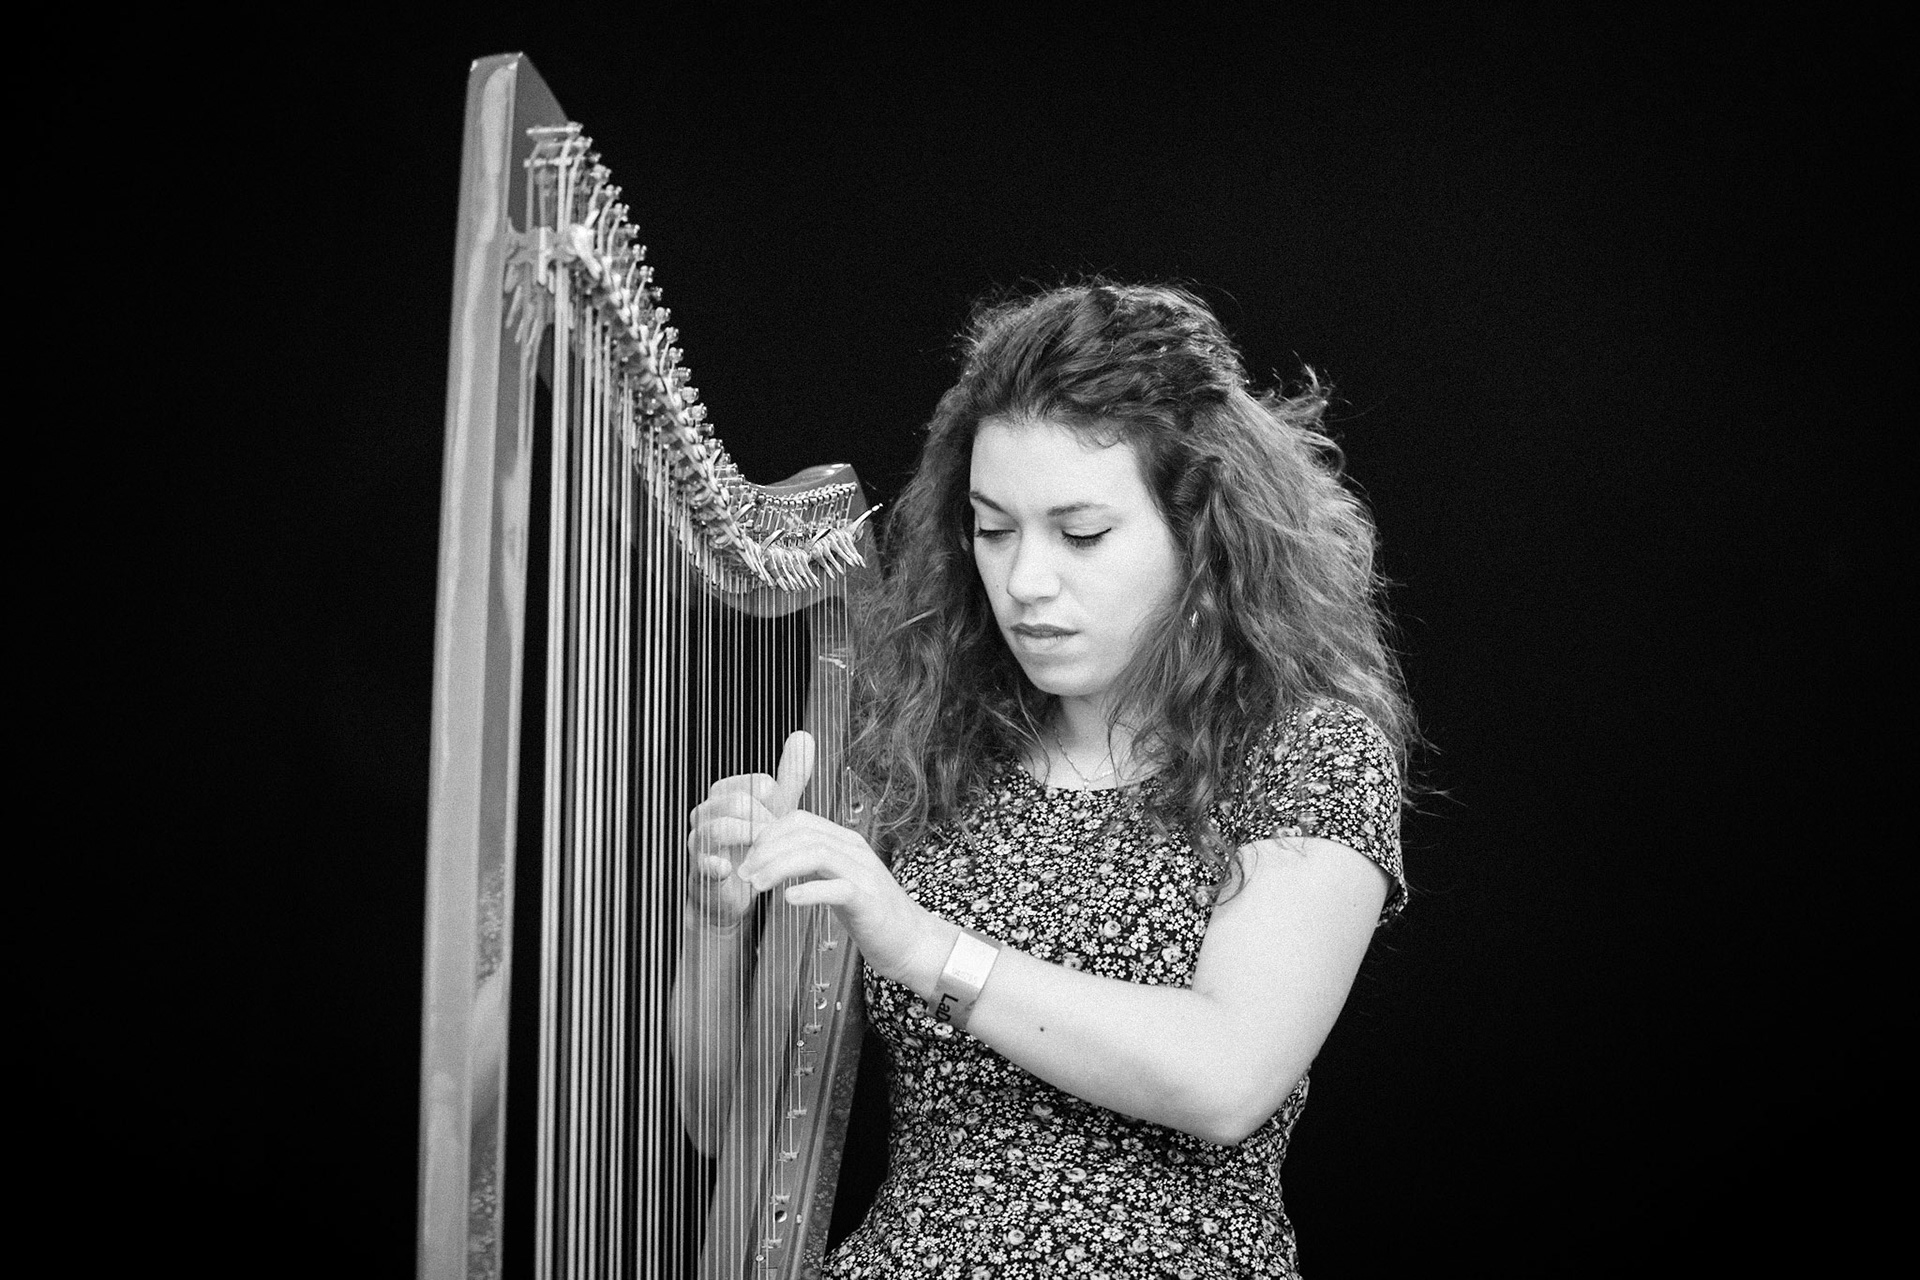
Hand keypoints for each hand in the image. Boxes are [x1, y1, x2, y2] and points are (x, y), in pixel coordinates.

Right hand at [684, 730, 814, 930]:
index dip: (778, 805)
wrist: (735, 889)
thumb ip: (790, 776)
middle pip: (738, 803)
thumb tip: (804, 735)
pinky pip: (702, 863)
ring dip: (748, 842)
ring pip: (718, 829)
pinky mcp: (698, 871)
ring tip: (762, 855)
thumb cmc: (753, 843)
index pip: (758, 784)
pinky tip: (728, 869)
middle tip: (776, 841)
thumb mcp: (777, 809)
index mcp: (725, 793)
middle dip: (765, 823)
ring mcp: (699, 841)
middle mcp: (706, 812)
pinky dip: (716, 865)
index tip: (782, 821)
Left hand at [735, 734, 949, 988]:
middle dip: (765, 851)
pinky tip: (789, 899)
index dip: (768, 834)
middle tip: (744, 874)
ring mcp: (863, 873)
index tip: (748, 858)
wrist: (910, 941)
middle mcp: (854, 850)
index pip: (800, 820)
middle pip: (802, 834)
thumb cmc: (870, 913)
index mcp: (845, 841)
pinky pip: (835, 887)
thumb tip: (775, 857)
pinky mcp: (867, 899)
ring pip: (815, 853)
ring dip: (778, 867)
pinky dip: (808, 890)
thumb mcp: (838, 880)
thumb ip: (813, 865)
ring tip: (757, 885)